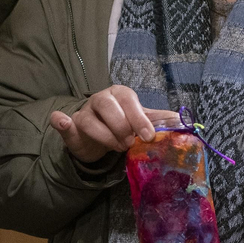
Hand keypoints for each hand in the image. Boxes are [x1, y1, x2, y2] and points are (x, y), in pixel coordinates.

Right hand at [48, 86, 180, 162]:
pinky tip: (63, 123)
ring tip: (117, 147)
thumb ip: (159, 120)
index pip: (129, 100)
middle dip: (121, 127)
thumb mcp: (141, 121)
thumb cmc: (122, 125)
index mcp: (120, 95)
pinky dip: (61, 122)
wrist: (99, 137)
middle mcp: (101, 99)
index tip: (148, 136)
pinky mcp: (70, 127)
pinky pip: (62, 122)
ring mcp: (83, 112)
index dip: (139, 118)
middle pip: (107, 106)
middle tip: (129, 143)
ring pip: (89, 119)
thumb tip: (182, 121)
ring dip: (104, 135)